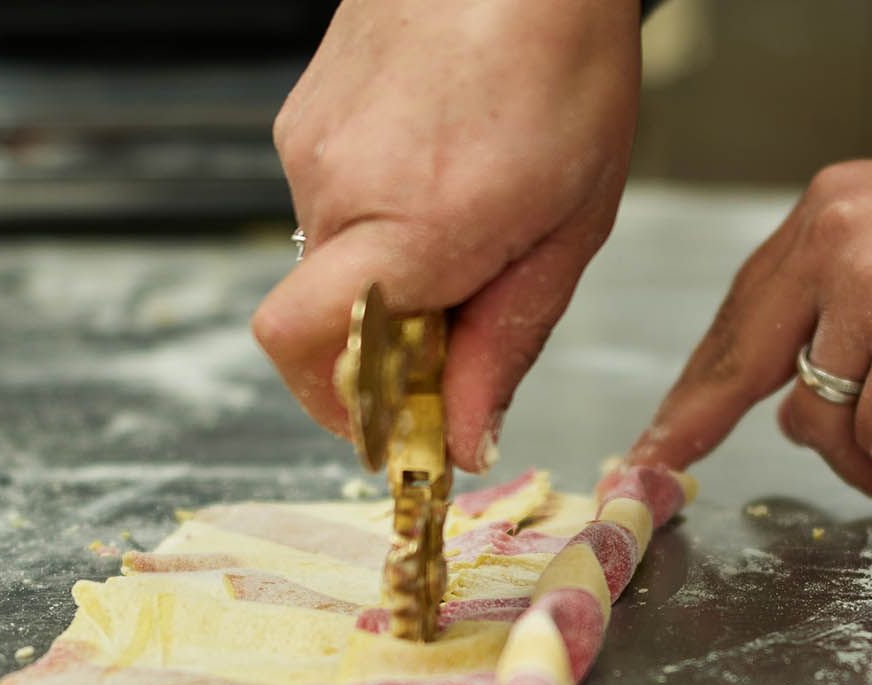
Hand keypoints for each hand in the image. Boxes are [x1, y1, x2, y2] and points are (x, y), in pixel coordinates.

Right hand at [252, 0, 641, 471]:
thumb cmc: (564, 60)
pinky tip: (443, 170)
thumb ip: (507, 339)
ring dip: (391, 274)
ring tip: (472, 216)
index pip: (312, 356)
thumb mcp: (571, 226)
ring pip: (328, 263)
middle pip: (323, 324)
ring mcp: (307, 146)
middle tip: (468, 319)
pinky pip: (329, 204)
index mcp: (413, 227)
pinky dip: (379, 218)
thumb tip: (461, 438)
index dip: (348, 411)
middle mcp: (338, 190)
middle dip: (388, 348)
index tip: (406, 427)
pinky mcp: (300, 117)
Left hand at [626, 152, 871, 503]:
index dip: (701, 378)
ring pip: (816, 417)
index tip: (665, 429)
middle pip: (744, 360)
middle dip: (700, 425)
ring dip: (864, 462)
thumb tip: (805, 384)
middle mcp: (836, 238)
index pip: (743, 307)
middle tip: (664, 469)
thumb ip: (851, 292)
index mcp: (831, 209)